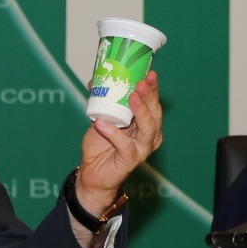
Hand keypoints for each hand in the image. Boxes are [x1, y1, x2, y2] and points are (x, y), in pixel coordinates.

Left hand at [75, 70, 163, 215]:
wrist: (91, 174)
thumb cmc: (100, 147)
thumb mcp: (101, 119)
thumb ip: (102, 104)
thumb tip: (94, 81)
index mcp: (146, 124)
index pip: (153, 103)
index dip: (153, 89)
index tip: (149, 73)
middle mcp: (150, 136)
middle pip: (155, 114)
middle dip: (149, 97)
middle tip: (142, 83)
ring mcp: (142, 149)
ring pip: (148, 128)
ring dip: (140, 111)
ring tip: (132, 96)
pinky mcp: (131, 160)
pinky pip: (124, 144)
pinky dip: (112, 132)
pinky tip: (101, 122)